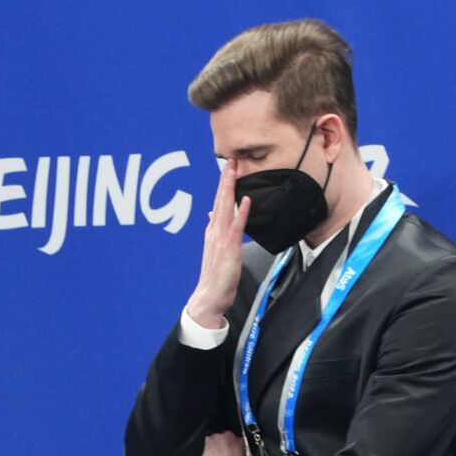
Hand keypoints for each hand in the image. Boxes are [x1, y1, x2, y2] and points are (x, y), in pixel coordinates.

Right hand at [185, 160, 250, 328]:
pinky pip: (236, 227)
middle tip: (231, 159)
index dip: (224, 184)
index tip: (229, 167)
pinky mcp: (229, 248)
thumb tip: (213, 212)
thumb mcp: (216, 247)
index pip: (219, 201)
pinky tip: (245, 200)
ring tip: (234, 171)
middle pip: (220, 199)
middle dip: (226, 179)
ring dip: (230, 188)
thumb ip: (215, 229)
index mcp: (212, 230)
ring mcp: (220, 238)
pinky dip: (241, 212)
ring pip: (225, 207)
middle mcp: (214, 230)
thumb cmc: (216, 274)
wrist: (209, 296)